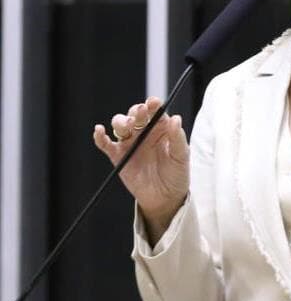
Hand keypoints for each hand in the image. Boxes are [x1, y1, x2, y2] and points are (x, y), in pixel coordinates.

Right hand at [93, 97, 189, 243]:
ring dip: (120, 121)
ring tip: (126, 125)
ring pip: (120, 125)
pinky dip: (100, 137)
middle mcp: (144, 131)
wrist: (165, 197)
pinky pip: (106, 144)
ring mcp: (130, 143)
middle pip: (135, 114)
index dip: (152, 104)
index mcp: (160, 127)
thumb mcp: (181, 156)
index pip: (154, 111)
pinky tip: (99, 130)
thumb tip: (176, 119)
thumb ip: (178, 138)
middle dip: (135, 111)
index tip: (153, 102)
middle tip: (140, 113)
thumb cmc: (176, 173)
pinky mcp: (118, 156)